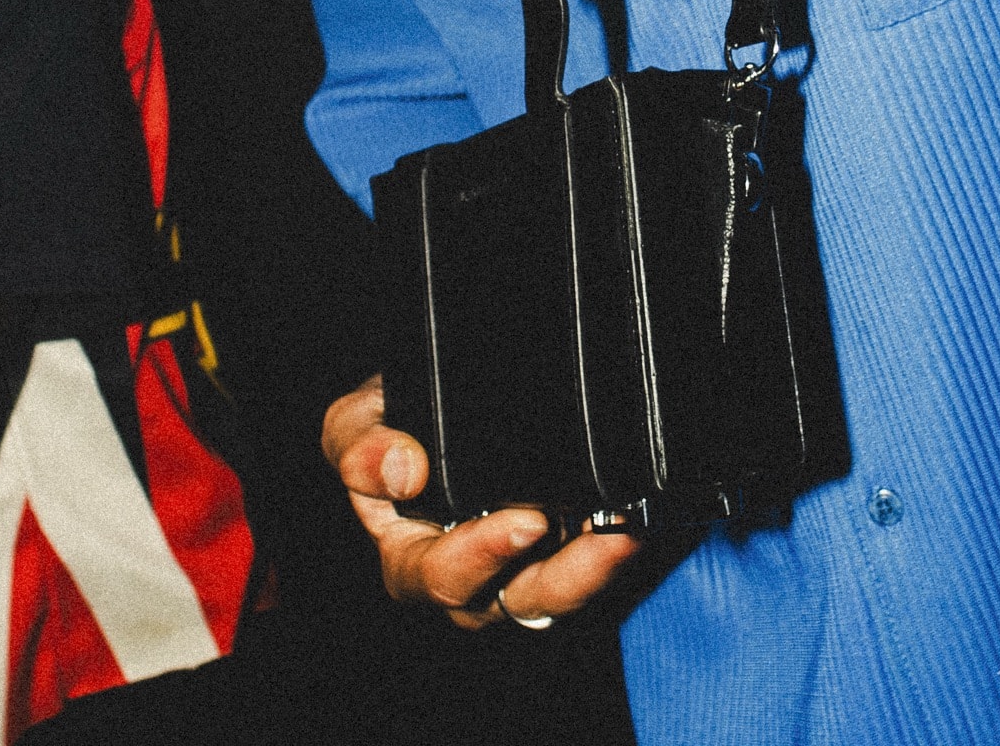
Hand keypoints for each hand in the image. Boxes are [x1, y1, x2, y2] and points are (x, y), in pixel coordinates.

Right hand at [321, 376, 641, 628]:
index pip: (445, 579)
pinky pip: (598, 563)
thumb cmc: (393, 420)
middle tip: (607, 534)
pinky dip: (619, 543)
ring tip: (634, 529)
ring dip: (605, 565)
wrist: (444, 398)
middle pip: (523, 601)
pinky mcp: (570, 551)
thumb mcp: (359, 420)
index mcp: (415, 561)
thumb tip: (402, 470)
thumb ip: (361, 442)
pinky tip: (640, 513)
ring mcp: (528, 569)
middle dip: (567, 573)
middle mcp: (478, 579)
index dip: (484, 556)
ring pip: (571, 591)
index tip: (527, 521)